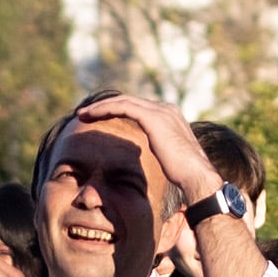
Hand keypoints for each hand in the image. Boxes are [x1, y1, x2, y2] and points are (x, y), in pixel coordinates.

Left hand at [74, 92, 222, 204]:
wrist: (195, 175)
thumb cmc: (183, 174)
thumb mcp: (168, 156)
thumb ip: (158, 147)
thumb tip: (152, 156)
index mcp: (170, 116)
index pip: (138, 107)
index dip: (117, 110)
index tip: (100, 118)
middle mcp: (166, 109)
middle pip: (129, 101)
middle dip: (106, 105)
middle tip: (85, 113)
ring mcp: (161, 111)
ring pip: (123, 101)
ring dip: (100, 106)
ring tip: (82, 113)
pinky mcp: (153, 117)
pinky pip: (122, 107)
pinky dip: (104, 109)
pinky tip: (90, 115)